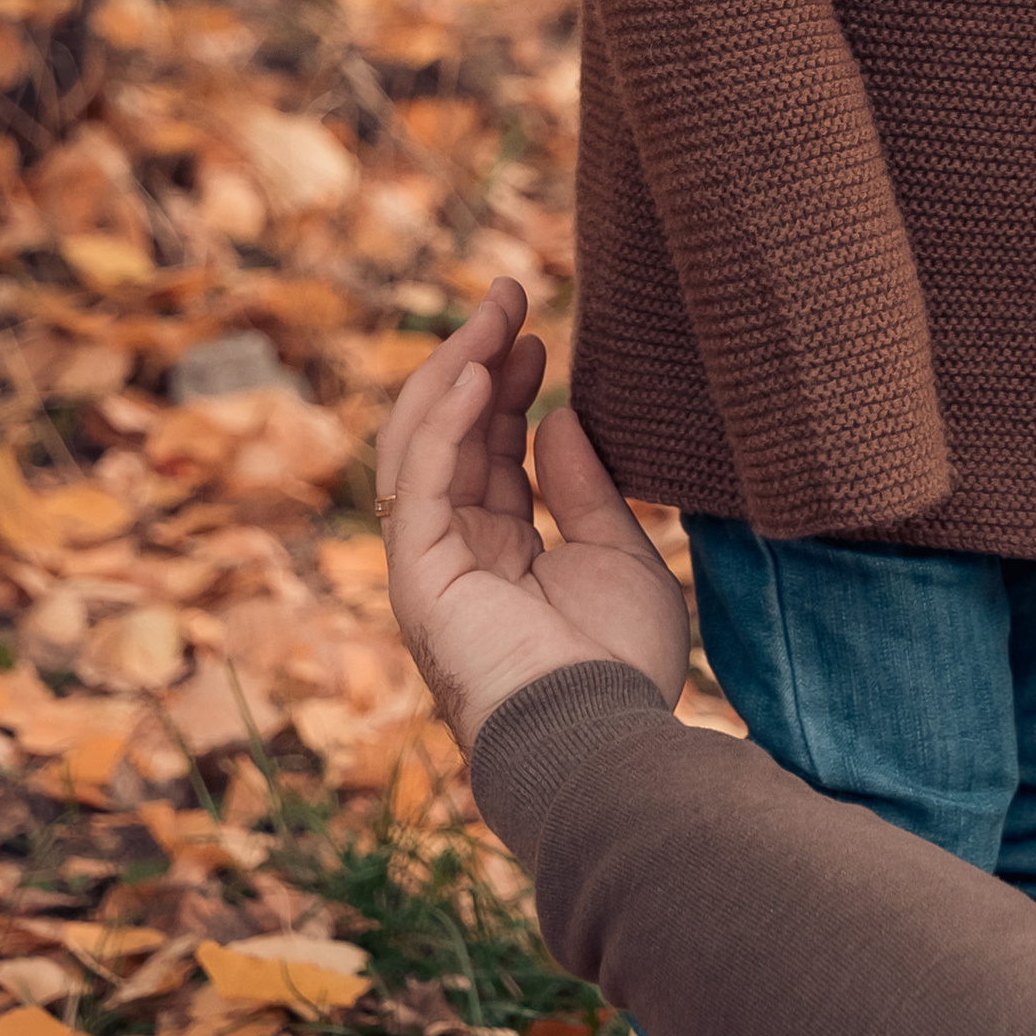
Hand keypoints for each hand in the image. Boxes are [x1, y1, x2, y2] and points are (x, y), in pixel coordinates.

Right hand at [376, 282, 691, 756]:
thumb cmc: (619, 668)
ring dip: (454, 372)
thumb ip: (585, 489)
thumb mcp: (620, 556)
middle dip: (475, 359)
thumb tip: (560, 417)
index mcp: (501, 557)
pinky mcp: (419, 578)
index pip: (489, 453)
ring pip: (422, 446)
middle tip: (510, 293)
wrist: (602, 742)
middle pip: (450, 436)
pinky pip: (416, 484)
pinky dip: (440, 424)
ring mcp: (432, 566)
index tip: (541, 335)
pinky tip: (472, 374)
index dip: (507, 389)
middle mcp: (458, 556)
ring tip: (494, 313)